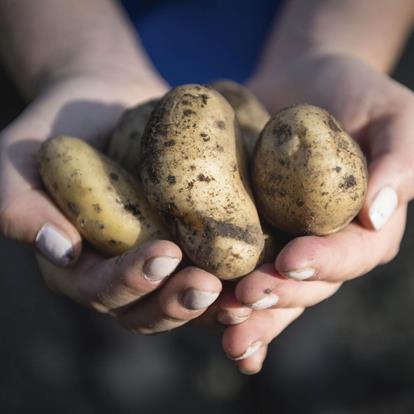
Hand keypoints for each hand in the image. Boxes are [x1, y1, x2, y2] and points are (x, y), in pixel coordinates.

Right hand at [0, 74, 221, 332]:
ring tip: (246, 290)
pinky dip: (237, 280)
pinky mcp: (190, 242)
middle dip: (178, 302)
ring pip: (186, 299)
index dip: (130, 282)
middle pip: (149, 309)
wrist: (103, 100)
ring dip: (215, 303)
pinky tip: (266, 273)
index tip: (164, 255)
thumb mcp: (18, 159)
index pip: (101, 290)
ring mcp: (158, 260)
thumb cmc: (57, 128)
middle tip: (208, 285)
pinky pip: (214, 269)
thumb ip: (19, 204)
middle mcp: (120, 274)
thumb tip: (59, 248)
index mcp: (79, 267)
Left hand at [218, 52, 413, 373]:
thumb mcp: (393, 115)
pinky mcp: (250, 233)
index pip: (352, 255)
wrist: (303, 83)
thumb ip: (400, 160)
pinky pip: (237, 267)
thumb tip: (377, 214)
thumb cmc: (357, 94)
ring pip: (271, 289)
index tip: (291, 260)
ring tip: (219, 320)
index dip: (325, 262)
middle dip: (277, 297)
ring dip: (248, 312)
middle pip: (307, 284)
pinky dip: (221, 293)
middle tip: (244, 299)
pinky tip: (203, 313)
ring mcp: (284, 241)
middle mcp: (325, 244)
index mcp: (365, 227)